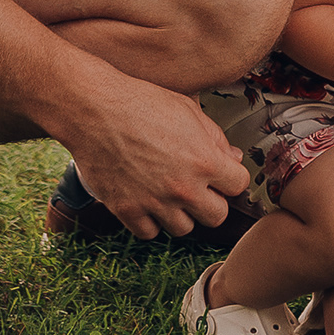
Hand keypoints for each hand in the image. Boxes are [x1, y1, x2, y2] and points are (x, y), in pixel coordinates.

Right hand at [61, 83, 249, 240]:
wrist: (94, 109)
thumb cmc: (141, 102)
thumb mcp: (188, 110)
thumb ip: (215, 138)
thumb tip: (233, 158)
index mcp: (204, 160)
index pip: (239, 185)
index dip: (230, 177)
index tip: (219, 172)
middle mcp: (183, 187)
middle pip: (216, 216)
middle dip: (211, 201)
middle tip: (197, 186)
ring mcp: (154, 202)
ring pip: (184, 228)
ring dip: (180, 212)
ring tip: (168, 191)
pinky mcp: (127, 210)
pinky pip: (150, 232)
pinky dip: (150, 220)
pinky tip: (147, 199)